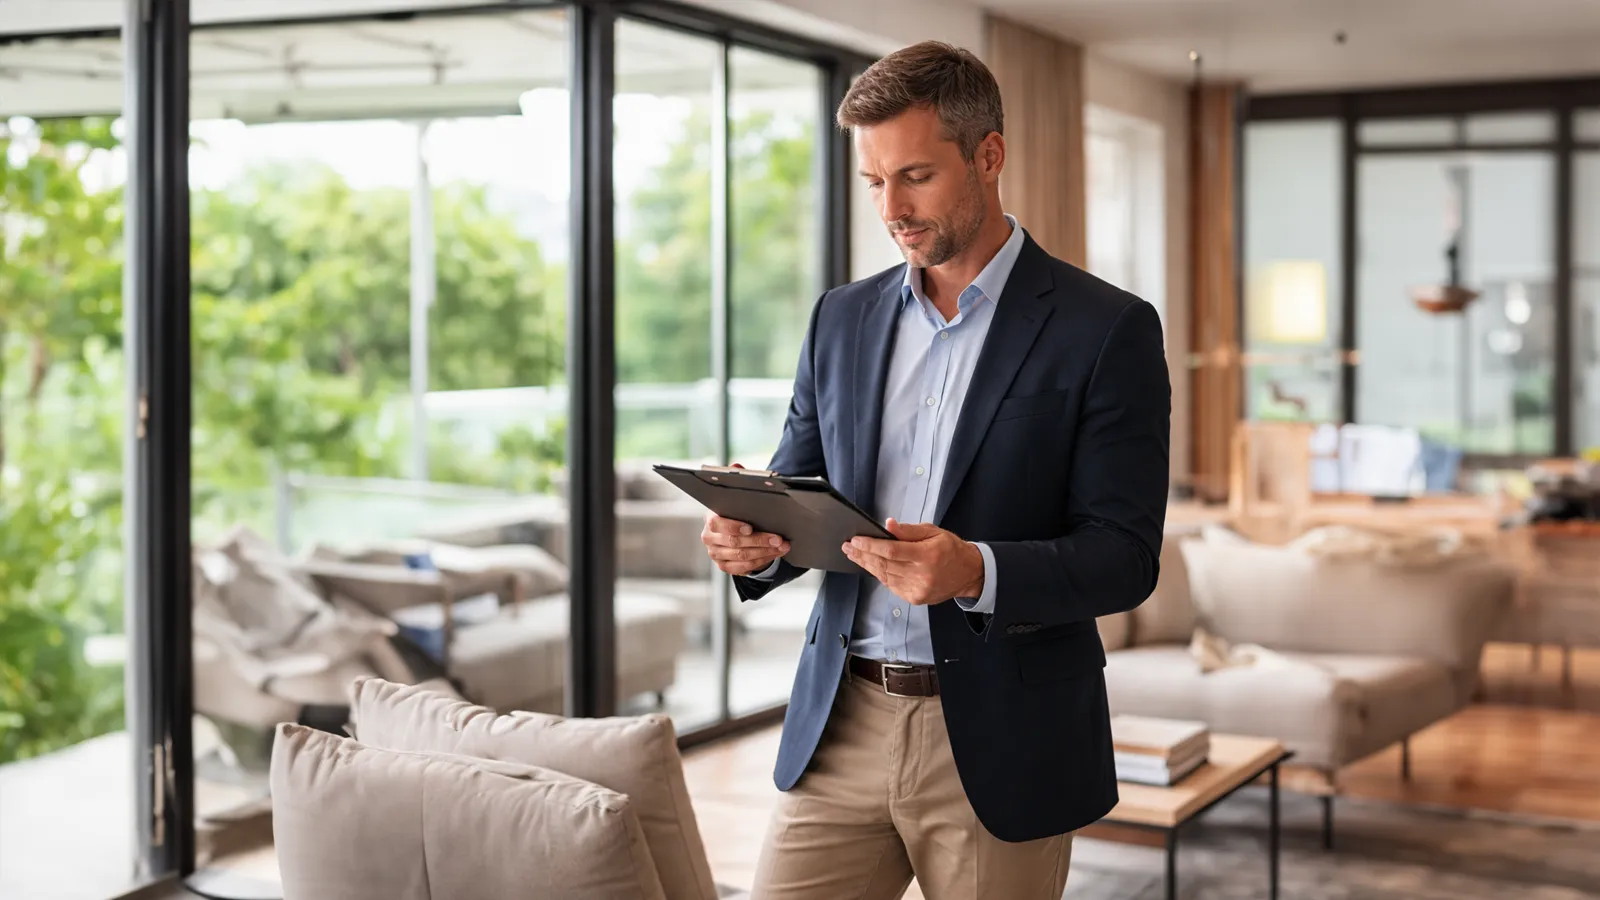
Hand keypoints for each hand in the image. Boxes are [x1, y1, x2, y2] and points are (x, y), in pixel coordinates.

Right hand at [702, 512, 789, 575]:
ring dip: (765, 552)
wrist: (731, 530)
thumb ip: (744, 509)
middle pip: (734, 542)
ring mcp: (716, 554)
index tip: (750, 528)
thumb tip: (767, 506)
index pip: (716, 524)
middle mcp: (710, 538)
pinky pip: (744, 567)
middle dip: (760, 540)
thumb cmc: (737, 517)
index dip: (734, 527)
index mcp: (711, 520)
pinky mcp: (724, 566)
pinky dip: (762, 560)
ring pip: (742, 556)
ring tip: (781, 546)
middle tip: (778, 539)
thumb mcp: (737, 509)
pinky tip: (774, 554)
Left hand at [842, 518, 983, 605]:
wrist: (968, 573)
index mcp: (927, 555)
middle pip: (884, 565)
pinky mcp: (915, 598)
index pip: (892, 551)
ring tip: (854, 554)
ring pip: (884, 576)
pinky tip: (870, 566)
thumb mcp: (933, 532)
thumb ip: (909, 530)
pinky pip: (891, 585)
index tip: (856, 540)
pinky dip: (879, 575)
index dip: (871, 546)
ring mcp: (917, 589)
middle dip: (863, 554)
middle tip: (848, 546)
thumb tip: (888, 525)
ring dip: (867, 565)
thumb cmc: (950, 549)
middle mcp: (922, 575)